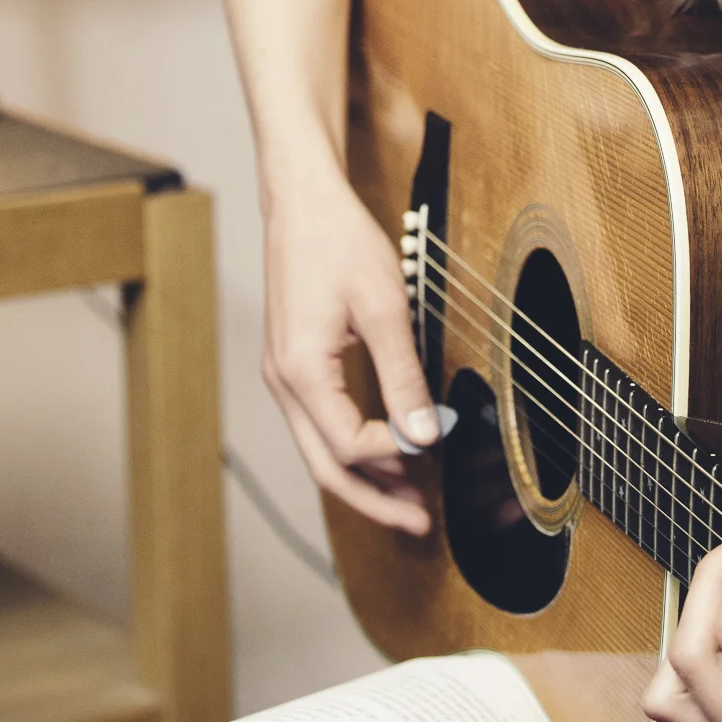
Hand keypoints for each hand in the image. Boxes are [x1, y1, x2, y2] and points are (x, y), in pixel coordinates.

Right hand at [261, 171, 438, 534]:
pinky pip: (318, 422)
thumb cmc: (338, 241)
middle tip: (419, 522)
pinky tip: (387, 448)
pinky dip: (352, 445)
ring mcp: (282, 374)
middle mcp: (282, 382)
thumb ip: (403, 376)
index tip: (438, 441)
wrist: (301, 199)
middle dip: (374, 500)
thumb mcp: (383, 307)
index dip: (397, 455)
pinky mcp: (292, 363)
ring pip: (319, 449)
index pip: (350, 445)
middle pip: (325, 467)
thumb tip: (426, 432)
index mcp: (300, 372)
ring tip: (410, 493)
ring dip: (365, 476)